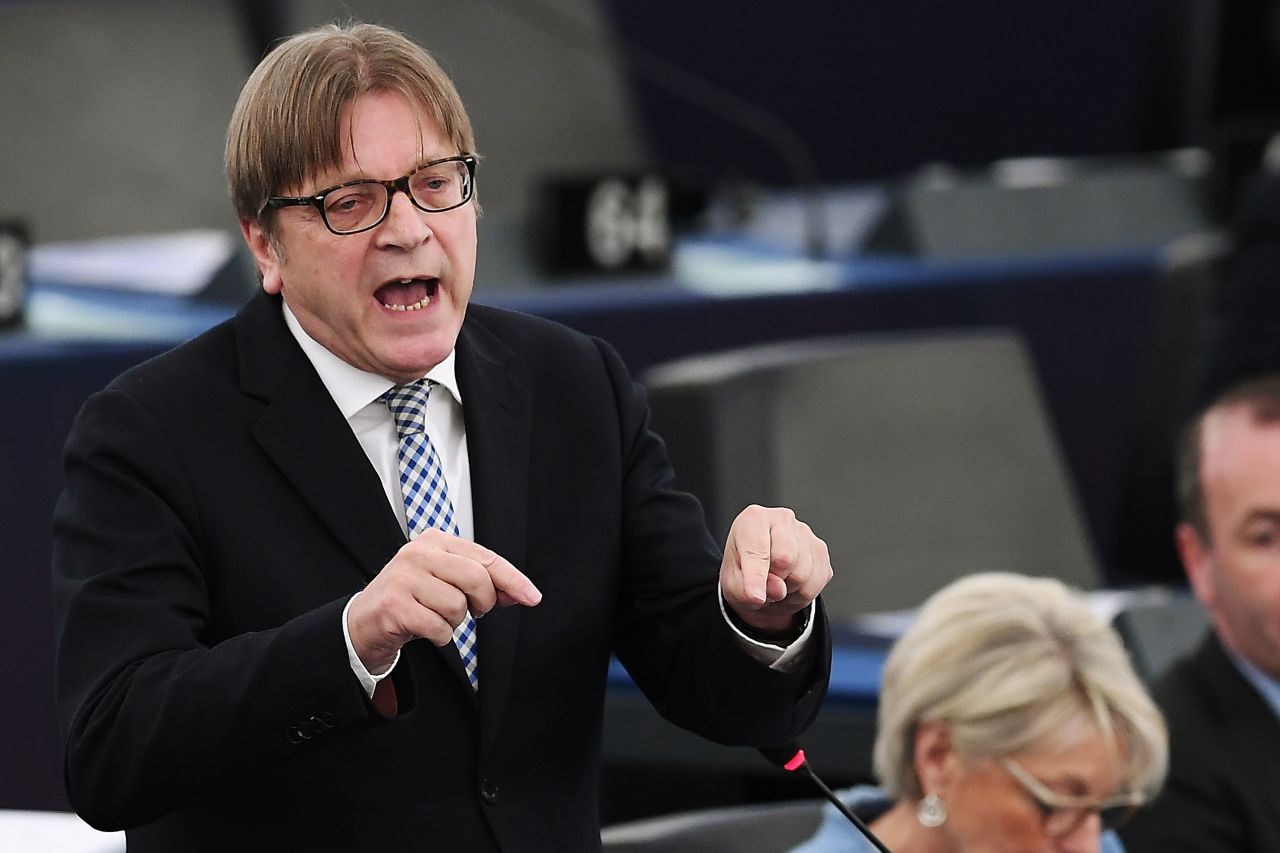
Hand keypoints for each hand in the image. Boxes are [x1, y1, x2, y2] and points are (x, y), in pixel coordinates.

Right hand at [348, 529, 540, 672]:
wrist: (364, 622)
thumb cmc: (410, 600)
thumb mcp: (446, 583)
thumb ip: (483, 584)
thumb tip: (519, 592)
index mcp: (435, 541)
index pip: (485, 558)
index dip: (512, 579)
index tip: (531, 596)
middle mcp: (418, 553)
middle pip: (476, 578)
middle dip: (483, 603)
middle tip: (473, 611)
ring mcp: (404, 577)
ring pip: (458, 605)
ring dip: (455, 622)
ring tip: (436, 616)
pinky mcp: (394, 605)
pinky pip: (439, 627)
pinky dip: (440, 635)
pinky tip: (425, 629)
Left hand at [719, 505, 831, 634]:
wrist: (758, 576)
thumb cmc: (742, 573)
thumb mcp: (732, 586)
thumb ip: (747, 589)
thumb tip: (777, 590)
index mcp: (753, 519)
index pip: (758, 549)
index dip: (756, 577)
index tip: (755, 596)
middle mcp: (782, 519)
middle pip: (786, 560)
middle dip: (774, 581)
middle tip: (764, 583)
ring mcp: (805, 533)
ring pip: (803, 575)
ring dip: (788, 590)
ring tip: (776, 584)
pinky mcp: (820, 549)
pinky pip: (818, 582)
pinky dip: (803, 593)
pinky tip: (790, 584)